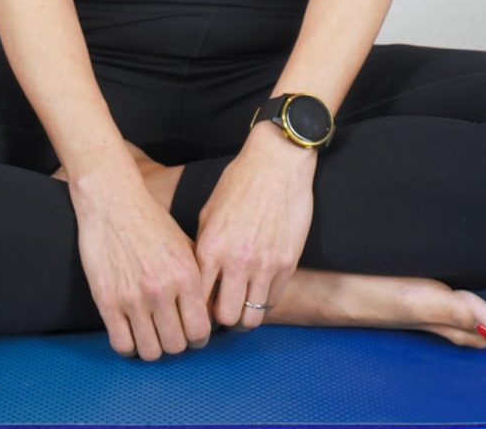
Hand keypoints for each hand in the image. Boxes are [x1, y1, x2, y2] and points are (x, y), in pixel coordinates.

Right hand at [65, 152, 213, 361]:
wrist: (112, 202)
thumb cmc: (151, 222)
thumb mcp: (185, 246)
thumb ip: (198, 280)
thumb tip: (208, 313)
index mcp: (186, 276)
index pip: (200, 331)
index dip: (197, 339)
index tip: (190, 335)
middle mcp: (162, 290)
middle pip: (176, 345)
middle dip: (175, 344)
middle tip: (168, 334)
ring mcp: (133, 298)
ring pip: (150, 351)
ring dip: (152, 348)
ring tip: (149, 335)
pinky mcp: (107, 301)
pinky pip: (122, 344)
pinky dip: (128, 346)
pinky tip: (130, 333)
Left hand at [195, 127, 316, 330]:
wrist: (277, 163)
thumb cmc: (239, 184)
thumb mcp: (209, 214)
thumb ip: (204, 250)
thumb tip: (200, 282)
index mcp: (210, 248)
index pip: (198, 301)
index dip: (197, 311)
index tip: (200, 311)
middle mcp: (236, 261)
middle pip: (226, 318)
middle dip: (222, 321)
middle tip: (222, 314)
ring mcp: (264, 265)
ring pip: (252, 317)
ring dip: (245, 317)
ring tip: (242, 309)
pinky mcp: (288, 263)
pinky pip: (274, 300)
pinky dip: (266, 302)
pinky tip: (260, 292)